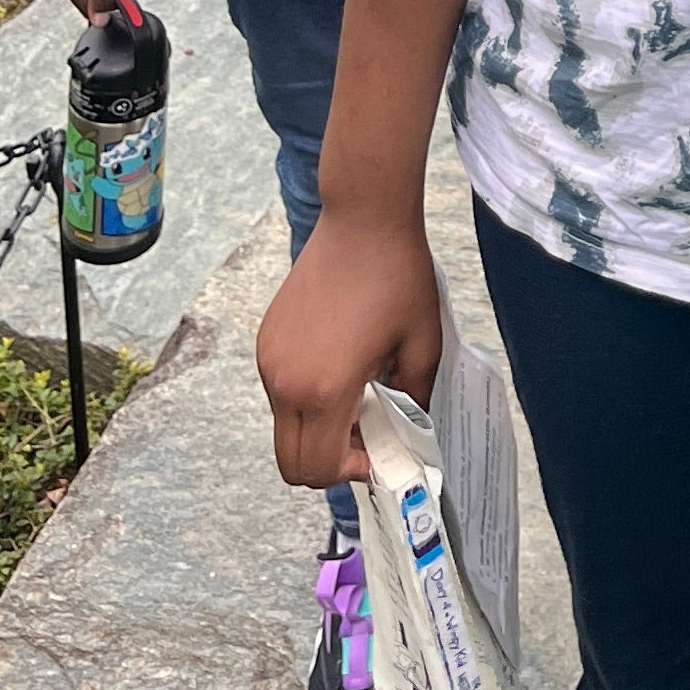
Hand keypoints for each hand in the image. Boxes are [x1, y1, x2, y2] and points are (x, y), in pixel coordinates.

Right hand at [256, 208, 442, 493]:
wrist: (363, 219)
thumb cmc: (399, 277)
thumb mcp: (423, 345)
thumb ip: (415, 400)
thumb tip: (407, 432)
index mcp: (325, 389)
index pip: (319, 468)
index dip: (351, 471)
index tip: (378, 446)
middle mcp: (286, 382)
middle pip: (291, 462)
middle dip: (329, 462)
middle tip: (366, 432)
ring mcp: (269, 361)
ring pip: (284, 428)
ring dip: (317, 429)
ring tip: (357, 392)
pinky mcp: (265, 340)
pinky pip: (279, 393)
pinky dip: (305, 398)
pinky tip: (339, 364)